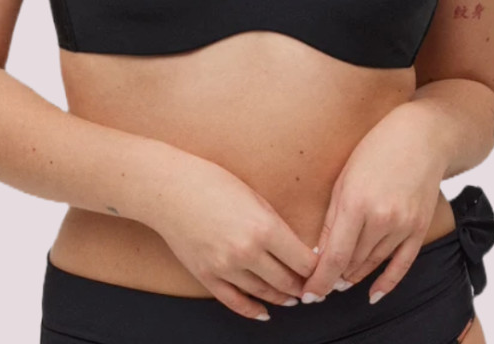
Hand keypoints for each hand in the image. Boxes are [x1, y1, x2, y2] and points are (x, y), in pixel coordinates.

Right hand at [151, 156, 318, 320]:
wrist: (168, 188)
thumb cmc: (209, 182)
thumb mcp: (254, 196)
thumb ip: (275, 224)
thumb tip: (295, 248)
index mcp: (264, 227)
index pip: (303, 261)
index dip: (319, 269)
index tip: (324, 269)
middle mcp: (247, 251)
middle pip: (288, 281)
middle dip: (304, 286)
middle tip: (313, 287)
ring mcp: (226, 268)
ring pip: (265, 294)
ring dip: (283, 298)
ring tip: (293, 297)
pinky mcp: (208, 276)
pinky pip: (236, 302)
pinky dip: (254, 311)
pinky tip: (264, 312)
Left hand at [300, 107, 446, 304]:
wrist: (422, 137)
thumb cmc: (375, 149)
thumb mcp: (344, 178)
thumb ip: (332, 218)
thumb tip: (319, 252)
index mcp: (356, 203)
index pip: (334, 257)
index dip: (319, 280)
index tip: (308, 294)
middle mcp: (381, 219)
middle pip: (352, 263)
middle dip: (333, 278)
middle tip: (317, 286)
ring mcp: (404, 226)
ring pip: (373, 264)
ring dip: (354, 277)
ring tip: (338, 283)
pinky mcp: (419, 229)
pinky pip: (402, 265)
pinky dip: (387, 282)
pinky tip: (373, 294)